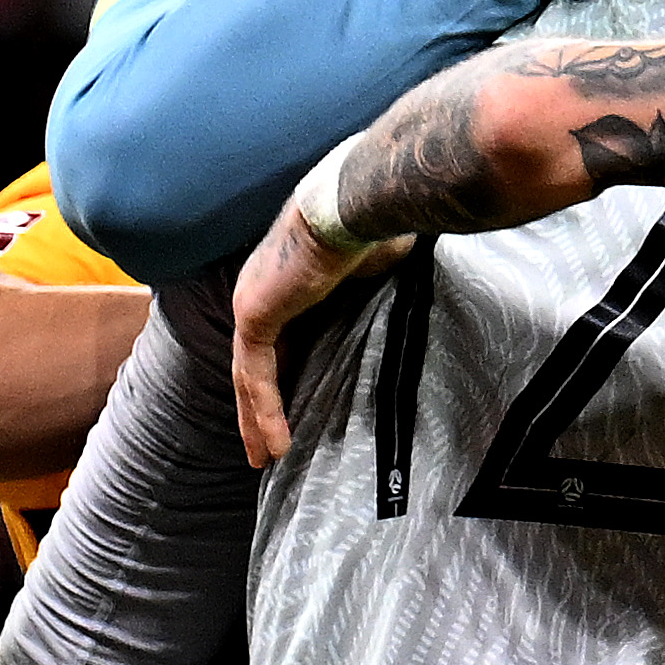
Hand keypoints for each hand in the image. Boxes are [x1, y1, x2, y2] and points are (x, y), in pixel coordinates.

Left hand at [231, 191, 408, 465]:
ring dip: (256, 420)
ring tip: (264, 460)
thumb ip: (376, 299)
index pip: (281, 341)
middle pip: (257, 365)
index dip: (285, 378)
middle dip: (258, 409)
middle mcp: (264, 292)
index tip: (296, 408)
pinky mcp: (255, 315)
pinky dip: (265, 411)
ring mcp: (254, 303)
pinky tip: (276, 445)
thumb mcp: (380, 272)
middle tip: (264, 450)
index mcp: (292, 284)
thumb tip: (415, 312)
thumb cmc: (377, 227)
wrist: (357, 205)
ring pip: (249, 377)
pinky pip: (256, 376)